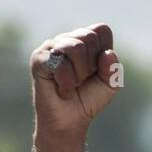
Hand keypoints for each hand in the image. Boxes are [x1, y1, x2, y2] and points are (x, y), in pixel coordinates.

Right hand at [29, 24, 121, 139]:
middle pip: (88, 37)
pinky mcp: (38, 59)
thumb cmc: (88, 99)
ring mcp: (50, 46)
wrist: (70, 121)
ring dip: (79, 74)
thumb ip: (113, 69)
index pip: (102, 31)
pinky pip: (60, 63)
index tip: (96, 71)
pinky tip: (62, 88)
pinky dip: (67, 82)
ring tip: (72, 84)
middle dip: (91, 65)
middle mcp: (66, 38)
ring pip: (75, 48)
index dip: (104, 54)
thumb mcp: (109, 85)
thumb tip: (108, 53)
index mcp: (84, 39)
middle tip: (82, 80)